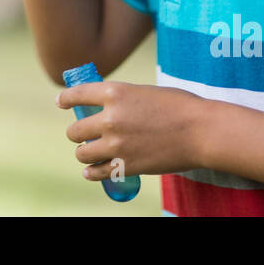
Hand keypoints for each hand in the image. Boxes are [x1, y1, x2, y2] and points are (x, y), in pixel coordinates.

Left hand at [56, 81, 210, 180]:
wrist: (202, 131)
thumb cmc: (180, 106)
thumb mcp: (145, 92)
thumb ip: (123, 99)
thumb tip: (109, 107)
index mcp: (114, 92)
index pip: (76, 95)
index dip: (65, 100)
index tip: (61, 103)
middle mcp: (110, 118)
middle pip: (75, 129)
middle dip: (77, 132)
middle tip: (84, 134)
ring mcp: (116, 144)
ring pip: (82, 152)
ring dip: (84, 153)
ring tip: (90, 152)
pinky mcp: (125, 166)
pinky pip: (96, 172)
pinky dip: (91, 172)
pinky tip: (91, 171)